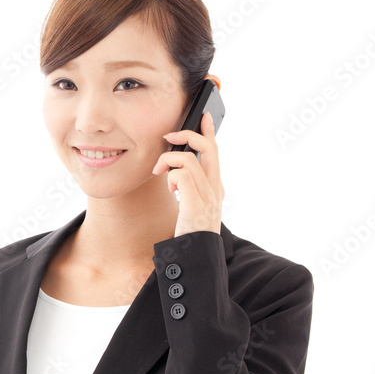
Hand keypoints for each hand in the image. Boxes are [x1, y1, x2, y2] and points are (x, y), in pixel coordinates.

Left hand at [152, 110, 223, 236]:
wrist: (197, 257)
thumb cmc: (191, 235)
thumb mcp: (192, 208)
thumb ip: (189, 190)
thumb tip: (175, 174)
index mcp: (214, 187)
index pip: (215, 152)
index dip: (209, 132)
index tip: (204, 116)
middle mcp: (215, 188)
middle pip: (208, 147)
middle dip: (188, 135)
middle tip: (169, 136)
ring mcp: (207, 195)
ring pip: (190, 159)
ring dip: (169, 159)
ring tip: (159, 171)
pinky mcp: (196, 203)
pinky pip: (182, 175)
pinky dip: (171, 176)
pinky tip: (170, 189)